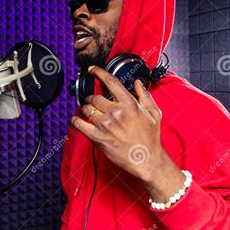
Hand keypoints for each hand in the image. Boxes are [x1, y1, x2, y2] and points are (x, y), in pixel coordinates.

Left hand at [71, 66, 183, 199]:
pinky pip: (80, 125)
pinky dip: (76, 121)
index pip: (109, 81)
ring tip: (89, 112)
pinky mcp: (98, 138)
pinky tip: (77, 120)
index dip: (98, 72)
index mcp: (129, 103)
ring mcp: (106, 125)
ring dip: (85, 109)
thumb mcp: (153, 113)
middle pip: (94, 97)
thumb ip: (145, 95)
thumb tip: (138, 83)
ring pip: (86, 109)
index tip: (92, 69)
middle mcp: (115, 112)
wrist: (147, 160)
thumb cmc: (151, 139)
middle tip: (93, 101)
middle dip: (92, 98)